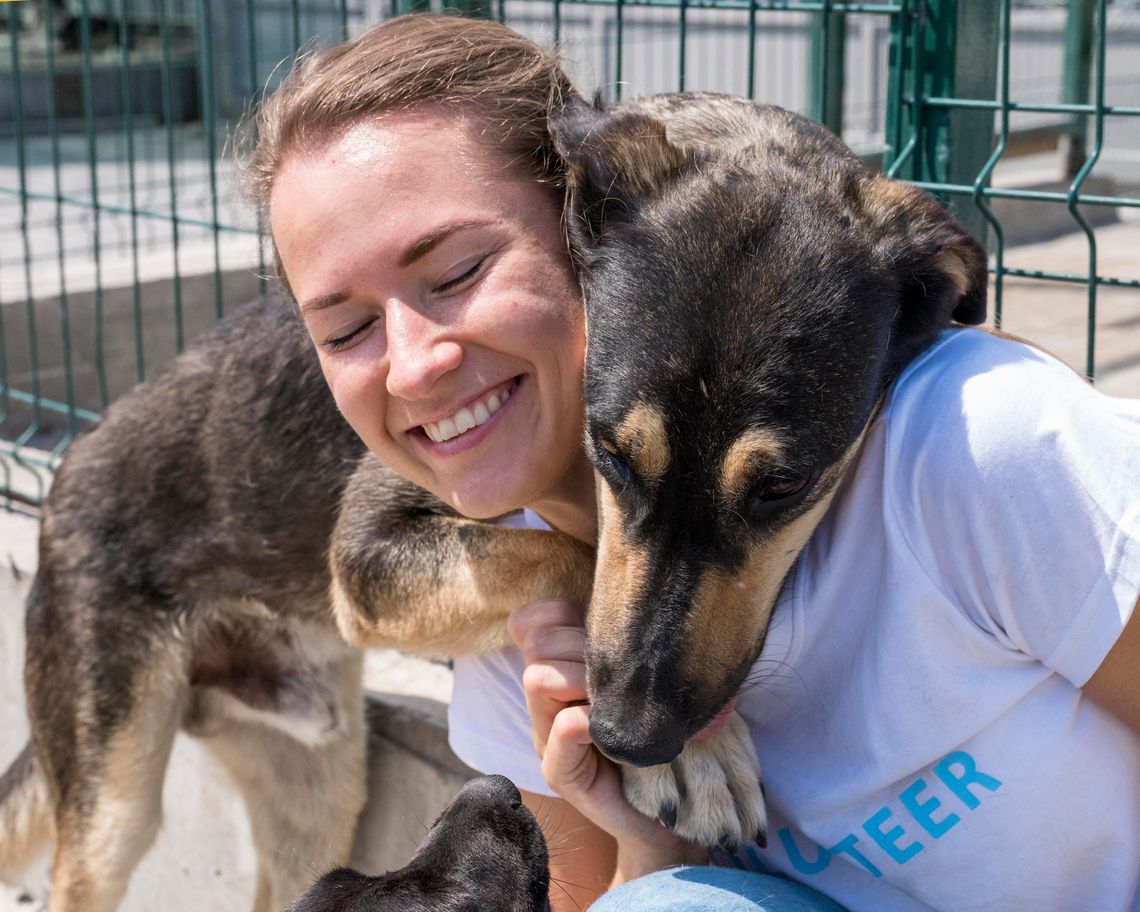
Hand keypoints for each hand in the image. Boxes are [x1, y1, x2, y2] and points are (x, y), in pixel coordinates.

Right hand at [508, 601, 705, 883]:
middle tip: (620, 667)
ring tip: (614, 697)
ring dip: (579, 678)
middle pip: (538, 643)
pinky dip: (573, 726)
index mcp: (558, 669)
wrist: (668, 808)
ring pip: (538, 679)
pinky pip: (556, 742)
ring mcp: (549, 738)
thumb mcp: (637, 676)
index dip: (558, 612)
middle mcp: (546, 701)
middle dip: (579, 643)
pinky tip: (595, 724)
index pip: (530, 621)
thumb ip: (621, 640)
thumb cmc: (656, 731)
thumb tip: (636, 589)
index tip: (596, 623)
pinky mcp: (564, 776)